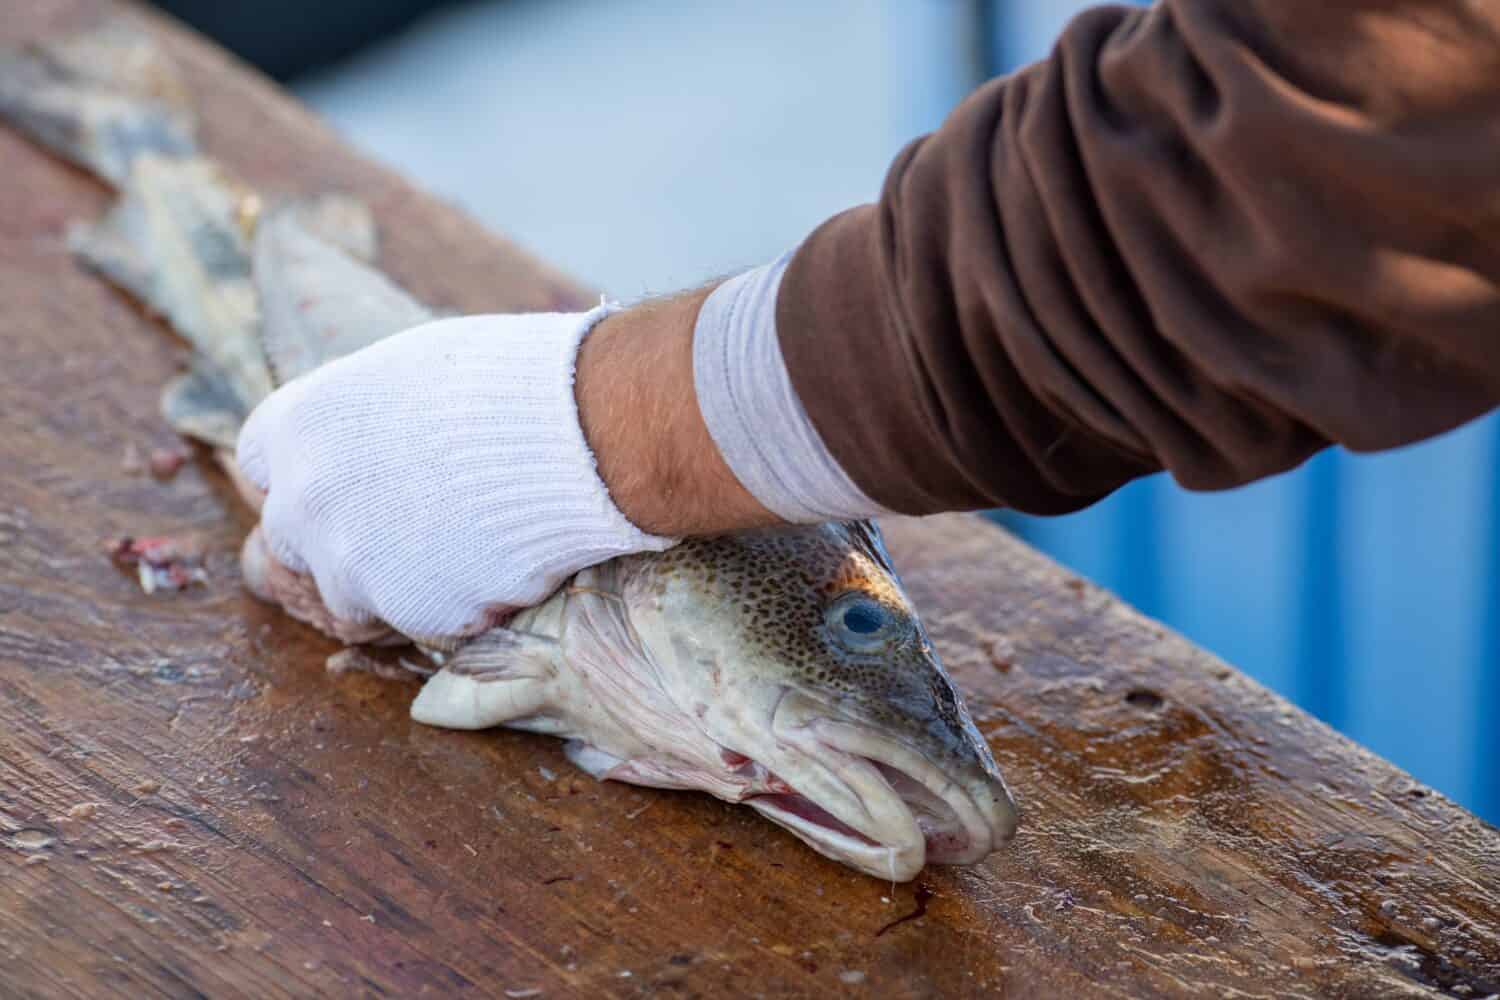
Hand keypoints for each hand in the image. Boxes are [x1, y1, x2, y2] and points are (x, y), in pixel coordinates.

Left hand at [235, 305, 674, 642]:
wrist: (579, 431)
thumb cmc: (507, 380)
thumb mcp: (410, 373)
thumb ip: (362, 418)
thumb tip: (368, 442)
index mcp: (295, 425)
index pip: (260, 466)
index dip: (313, 475)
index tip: (354, 477)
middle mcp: (304, 501)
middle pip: (293, 542)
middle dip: (344, 539)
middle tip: (413, 524)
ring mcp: (352, 565)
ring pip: (353, 596)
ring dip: (398, 582)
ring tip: (471, 544)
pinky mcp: (410, 613)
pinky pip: (423, 620)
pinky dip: (459, 604)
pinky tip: (506, 562)